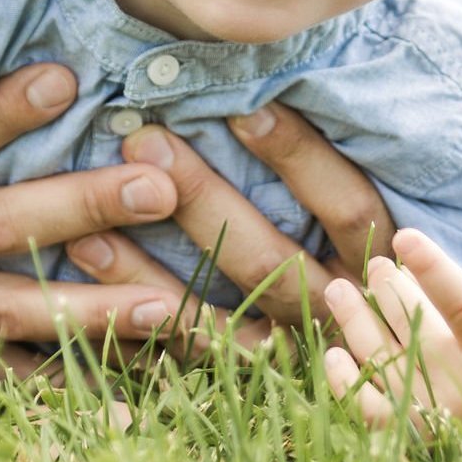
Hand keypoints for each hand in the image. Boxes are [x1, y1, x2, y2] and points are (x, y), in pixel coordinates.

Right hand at [0, 62, 182, 376]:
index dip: (0, 113)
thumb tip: (44, 56)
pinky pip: (4, 375)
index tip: (67, 79)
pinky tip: (125, 387)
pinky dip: (61, 383)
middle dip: (81, 206)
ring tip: (164, 304)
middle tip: (158, 189)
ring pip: (7, 309)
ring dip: (89, 309)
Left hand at [62, 104, 391, 345]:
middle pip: (271, 259)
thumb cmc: (336, 247)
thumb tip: (265, 78)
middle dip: (204, 198)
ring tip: (90, 218)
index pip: (349, 210)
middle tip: (146, 141)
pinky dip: (130, 315)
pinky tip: (86, 270)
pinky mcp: (239, 383)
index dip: (302, 159)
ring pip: (218, 314)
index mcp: (376, 266)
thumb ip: (326, 160)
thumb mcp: (350, 210)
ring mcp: (286, 357)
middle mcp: (335, 316)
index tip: (245, 107)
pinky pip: (180, 357)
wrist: (347, 378)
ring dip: (147, 264)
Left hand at [321, 226, 461, 438]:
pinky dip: (344, 379)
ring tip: (340, 290)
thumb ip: (459, 293)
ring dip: (353, 317)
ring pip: (381, 356)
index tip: (404, 236)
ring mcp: (437, 414)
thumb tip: (397, 267)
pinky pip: (366, 407)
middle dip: (386, 285)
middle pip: (412, 323)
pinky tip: (336, 352)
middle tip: (377, 266)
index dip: (433, 269)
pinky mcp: (411, 435)